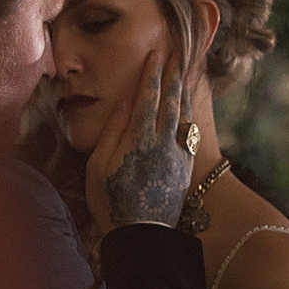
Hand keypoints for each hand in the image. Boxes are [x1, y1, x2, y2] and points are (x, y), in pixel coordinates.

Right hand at [85, 49, 190, 232]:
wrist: (141, 235)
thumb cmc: (111, 201)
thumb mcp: (98, 167)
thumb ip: (112, 132)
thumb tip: (123, 102)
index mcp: (138, 139)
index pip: (147, 97)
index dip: (151, 74)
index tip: (155, 54)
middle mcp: (162, 142)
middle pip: (170, 100)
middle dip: (172, 74)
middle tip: (176, 53)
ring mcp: (177, 154)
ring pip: (183, 114)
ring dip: (183, 90)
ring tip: (183, 72)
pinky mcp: (185, 166)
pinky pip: (189, 131)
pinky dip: (189, 113)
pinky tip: (188, 106)